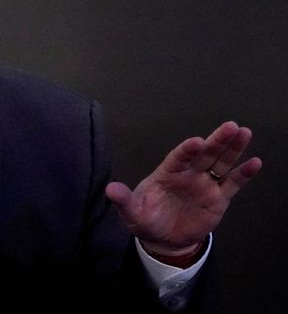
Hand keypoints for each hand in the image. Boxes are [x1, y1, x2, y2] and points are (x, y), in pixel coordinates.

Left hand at [105, 121, 261, 255]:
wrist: (164, 239)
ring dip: (233, 149)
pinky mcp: (218, 198)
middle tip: (230, 126)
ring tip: (244, 132)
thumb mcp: (132, 212)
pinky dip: (243, 174)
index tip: (196, 142)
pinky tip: (255, 162)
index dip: (186, 150)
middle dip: (216, 140)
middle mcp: (188, 174)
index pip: (178, 158)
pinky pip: (232, 184)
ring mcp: (204, 184)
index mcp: (167, 173)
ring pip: (221, 163)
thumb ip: (124, 200)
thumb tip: (110, 189)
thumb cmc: (146, 219)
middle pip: (204, 154)